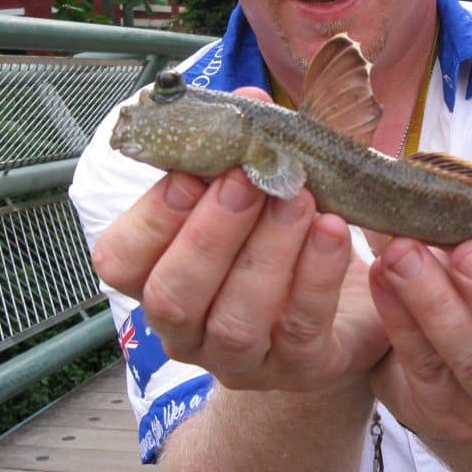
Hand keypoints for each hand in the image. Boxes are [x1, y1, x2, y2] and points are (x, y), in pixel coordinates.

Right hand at [91, 88, 388, 392]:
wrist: (350, 300)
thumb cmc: (286, 237)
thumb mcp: (261, 189)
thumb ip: (246, 148)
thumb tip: (248, 102)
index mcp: (161, 279)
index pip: (121, 261)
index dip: (151, 217)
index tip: (190, 173)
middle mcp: (189, 329)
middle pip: (172, 296)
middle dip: (210, 232)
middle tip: (248, 180)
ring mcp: (241, 359)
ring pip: (234, 320)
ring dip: (265, 252)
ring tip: (297, 199)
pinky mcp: (299, 369)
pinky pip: (298, 329)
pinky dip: (315, 275)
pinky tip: (332, 231)